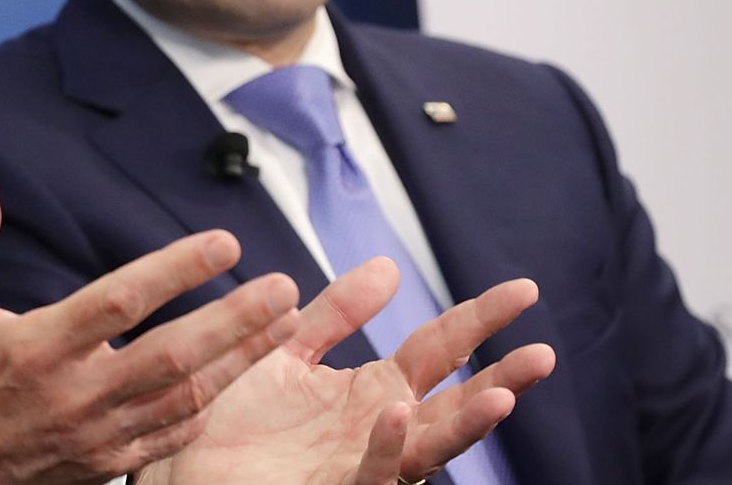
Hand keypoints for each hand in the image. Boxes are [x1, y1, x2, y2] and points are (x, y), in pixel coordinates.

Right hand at [0, 164, 305, 484]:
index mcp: (37, 348)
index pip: (121, 302)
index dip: (177, 270)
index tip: (223, 242)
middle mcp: (74, 395)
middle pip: (172, 355)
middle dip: (235, 321)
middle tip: (285, 287)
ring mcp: (95, 436)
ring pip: (184, 398)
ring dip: (240, 360)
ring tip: (284, 323)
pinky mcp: (104, 466)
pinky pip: (170, 437)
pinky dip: (209, 407)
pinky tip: (241, 377)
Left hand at [137, 257, 556, 484]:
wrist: (187, 473)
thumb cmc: (236, 424)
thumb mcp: (287, 351)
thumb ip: (337, 313)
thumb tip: (389, 266)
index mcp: (374, 391)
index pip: (440, 348)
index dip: (480, 319)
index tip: (525, 288)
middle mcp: (378, 429)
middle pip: (453, 403)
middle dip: (500, 382)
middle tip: (543, 355)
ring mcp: (360, 463)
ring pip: (426, 446)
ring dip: (465, 426)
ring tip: (500, 398)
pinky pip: (368, 475)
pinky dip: (387, 449)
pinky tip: (398, 415)